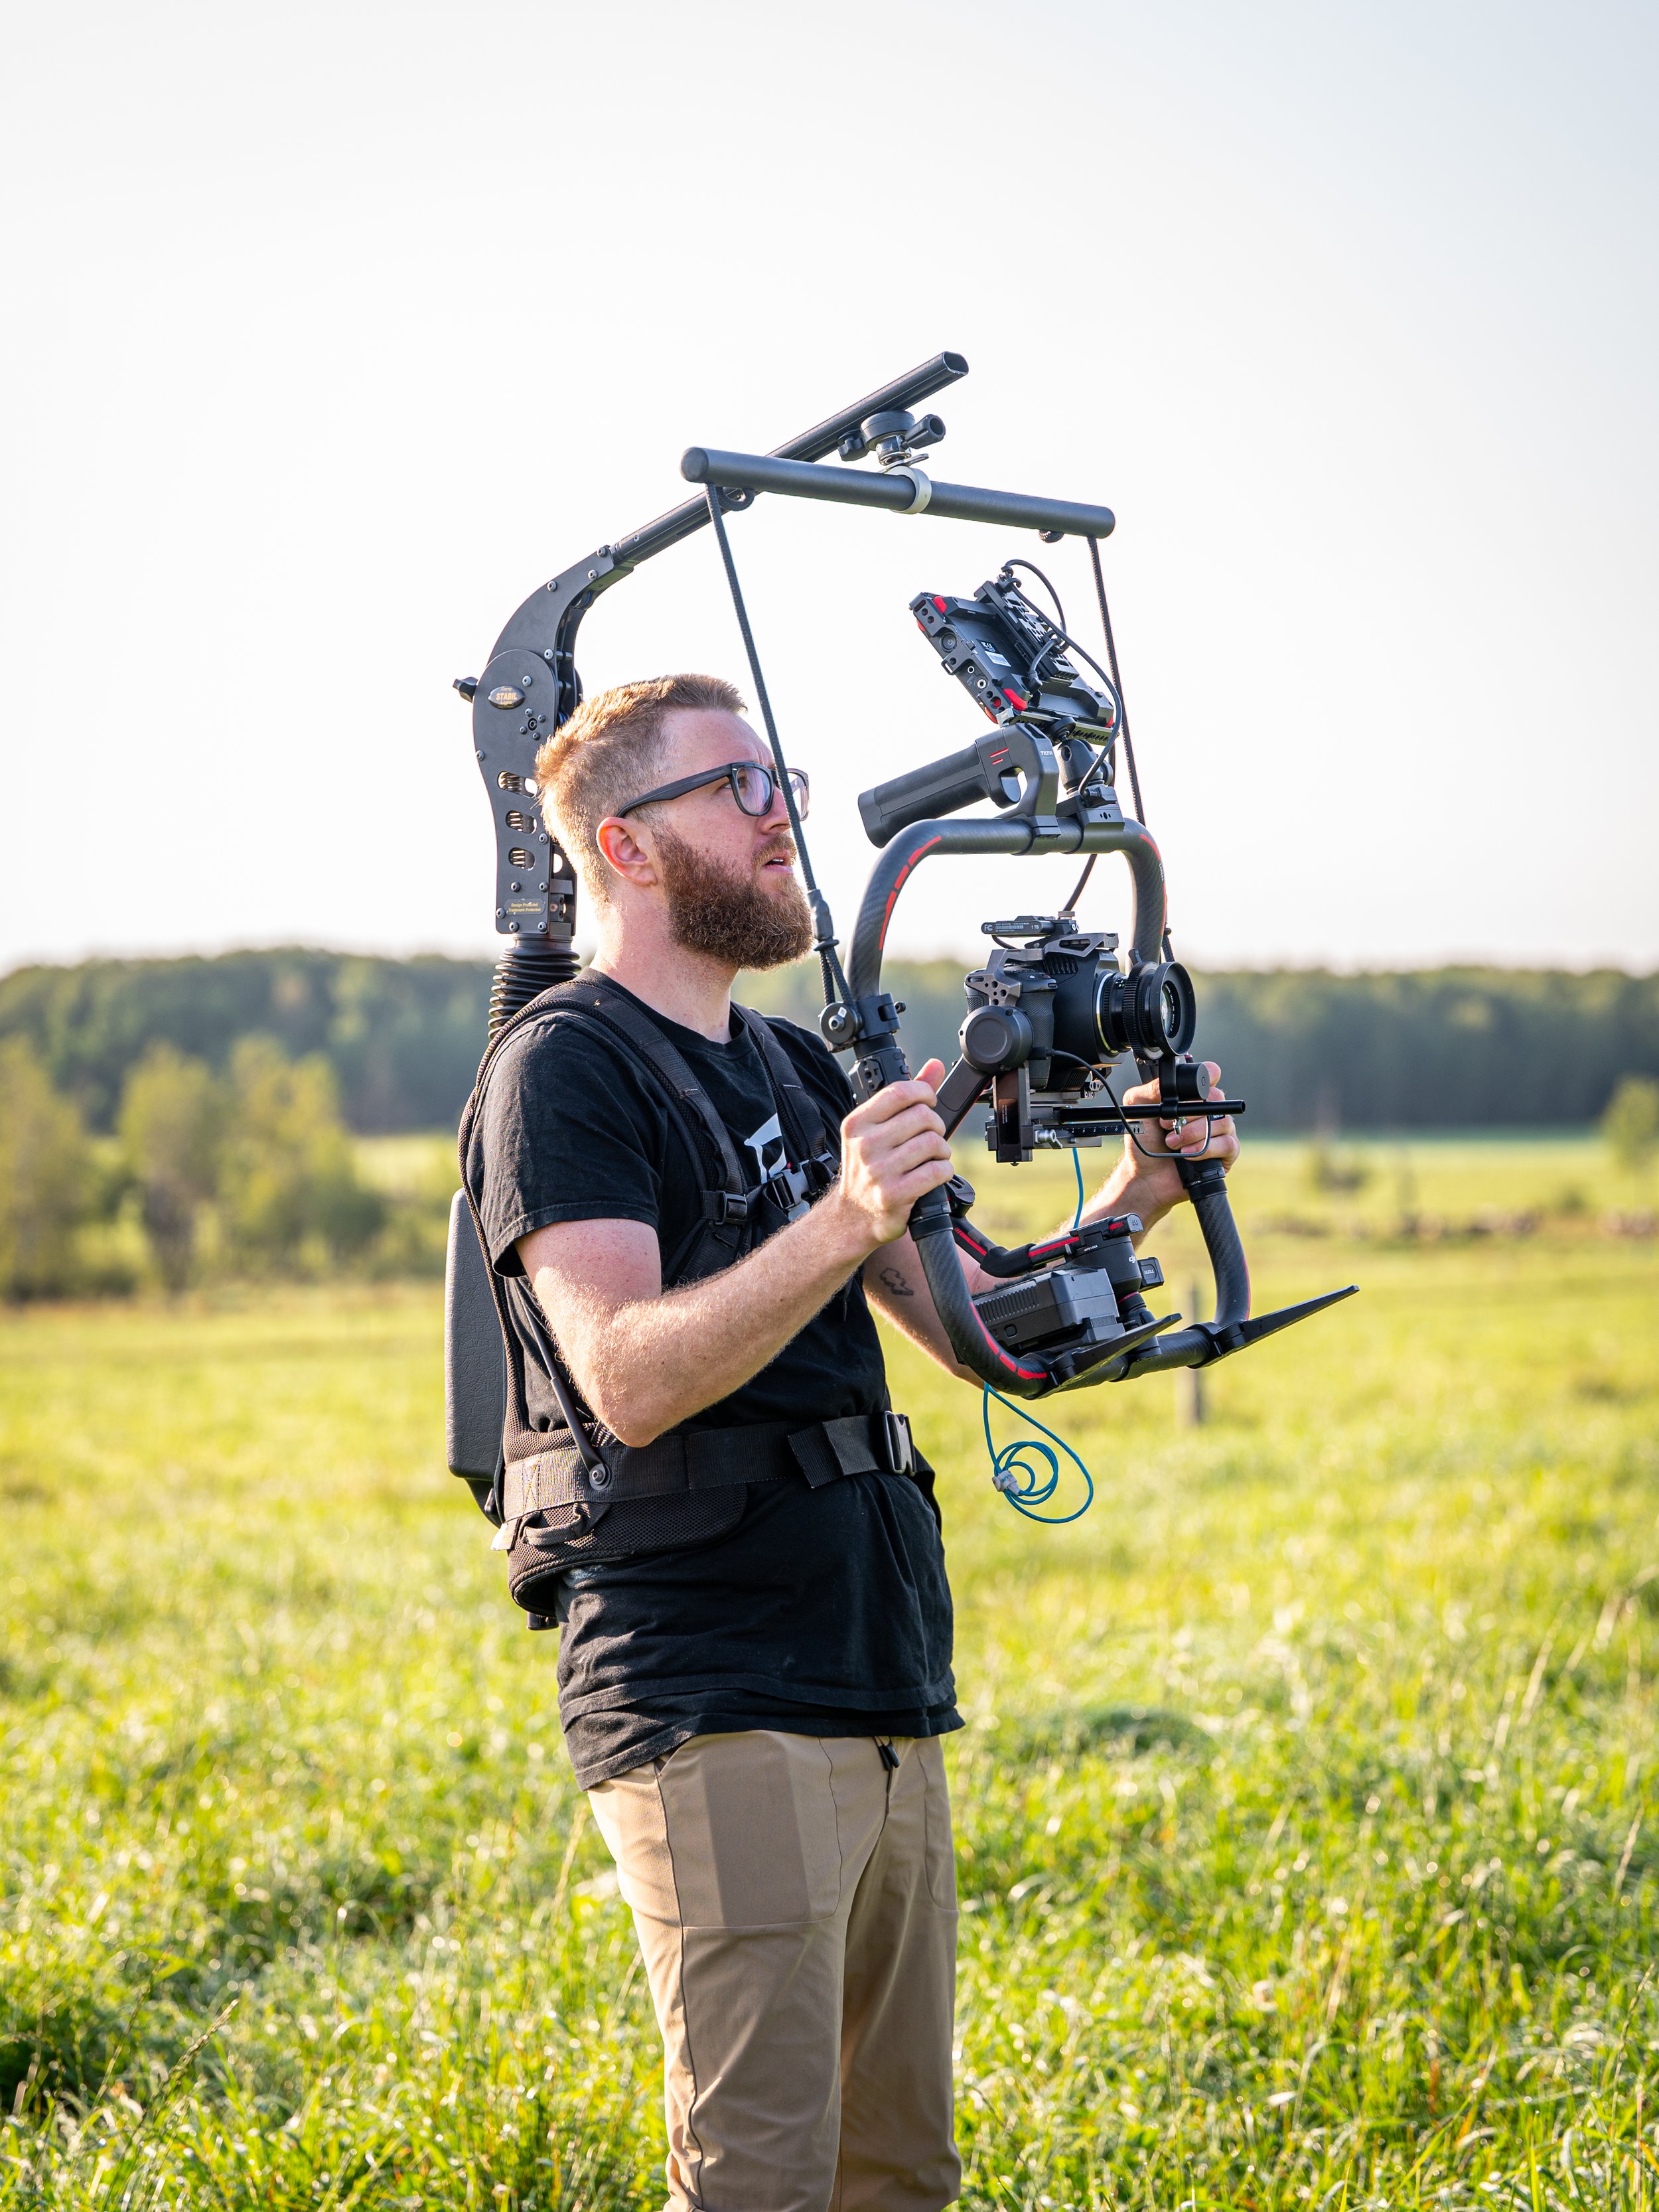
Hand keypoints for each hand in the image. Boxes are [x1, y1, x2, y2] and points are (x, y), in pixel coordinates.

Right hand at [833, 1058, 952, 1248]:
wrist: (854, 1216)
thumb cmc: (870, 1168)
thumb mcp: (878, 1129)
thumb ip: (906, 1097)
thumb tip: (935, 1066)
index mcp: (858, 1123)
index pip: (900, 1091)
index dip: (924, 1093)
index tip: (928, 1103)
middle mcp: (865, 1145)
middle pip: (922, 1116)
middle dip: (936, 1126)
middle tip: (930, 1137)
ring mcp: (878, 1171)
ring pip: (933, 1143)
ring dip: (942, 1151)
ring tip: (933, 1158)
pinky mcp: (894, 1195)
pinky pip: (936, 1171)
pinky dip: (943, 1171)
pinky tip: (934, 1174)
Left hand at [1113, 1060, 1239, 1222]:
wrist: (1146, 1176)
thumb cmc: (1144, 1142)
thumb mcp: (1138, 1108)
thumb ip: (1151, 1089)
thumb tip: (1170, 1081)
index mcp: (1192, 1097)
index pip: (1212, 1076)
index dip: (1209, 1076)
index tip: (1196, 1088)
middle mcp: (1209, 1111)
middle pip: (1217, 1098)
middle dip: (1190, 1112)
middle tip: (1167, 1124)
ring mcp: (1220, 1132)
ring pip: (1223, 1121)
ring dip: (1194, 1133)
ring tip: (1172, 1143)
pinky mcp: (1226, 1153)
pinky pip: (1227, 1144)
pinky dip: (1205, 1149)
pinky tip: (1187, 1155)